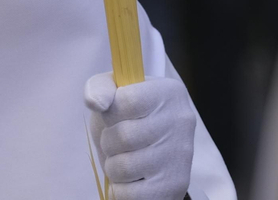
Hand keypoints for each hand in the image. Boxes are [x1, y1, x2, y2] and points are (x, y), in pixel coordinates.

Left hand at [84, 73, 195, 199]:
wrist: (152, 150)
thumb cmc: (129, 118)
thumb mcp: (113, 94)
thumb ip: (100, 88)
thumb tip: (96, 102)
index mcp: (168, 92)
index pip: (127, 101)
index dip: (110, 112)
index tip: (115, 116)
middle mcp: (181, 121)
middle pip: (124, 136)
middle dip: (109, 142)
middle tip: (117, 142)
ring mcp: (180, 156)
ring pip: (124, 167)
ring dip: (113, 166)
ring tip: (124, 159)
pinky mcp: (174, 186)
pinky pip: (131, 195)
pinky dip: (121, 189)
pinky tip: (132, 178)